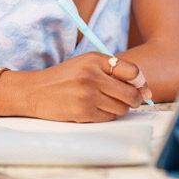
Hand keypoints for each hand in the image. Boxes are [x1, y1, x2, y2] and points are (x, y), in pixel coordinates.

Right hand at [1, 52, 149, 121]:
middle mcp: (92, 76)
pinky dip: (107, 116)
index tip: (142, 89)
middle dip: (135, 100)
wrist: (35, 91)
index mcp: (95, 60)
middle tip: (133, 101)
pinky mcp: (83, 112)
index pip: (132, 71)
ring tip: (106, 103)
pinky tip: (95, 110)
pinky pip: (108, 117)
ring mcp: (88, 95)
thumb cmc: (64, 78)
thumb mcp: (86, 64)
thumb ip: (112, 70)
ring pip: (121, 108)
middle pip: (130, 93)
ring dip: (119, 108)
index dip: (141, 82)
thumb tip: (143, 88)